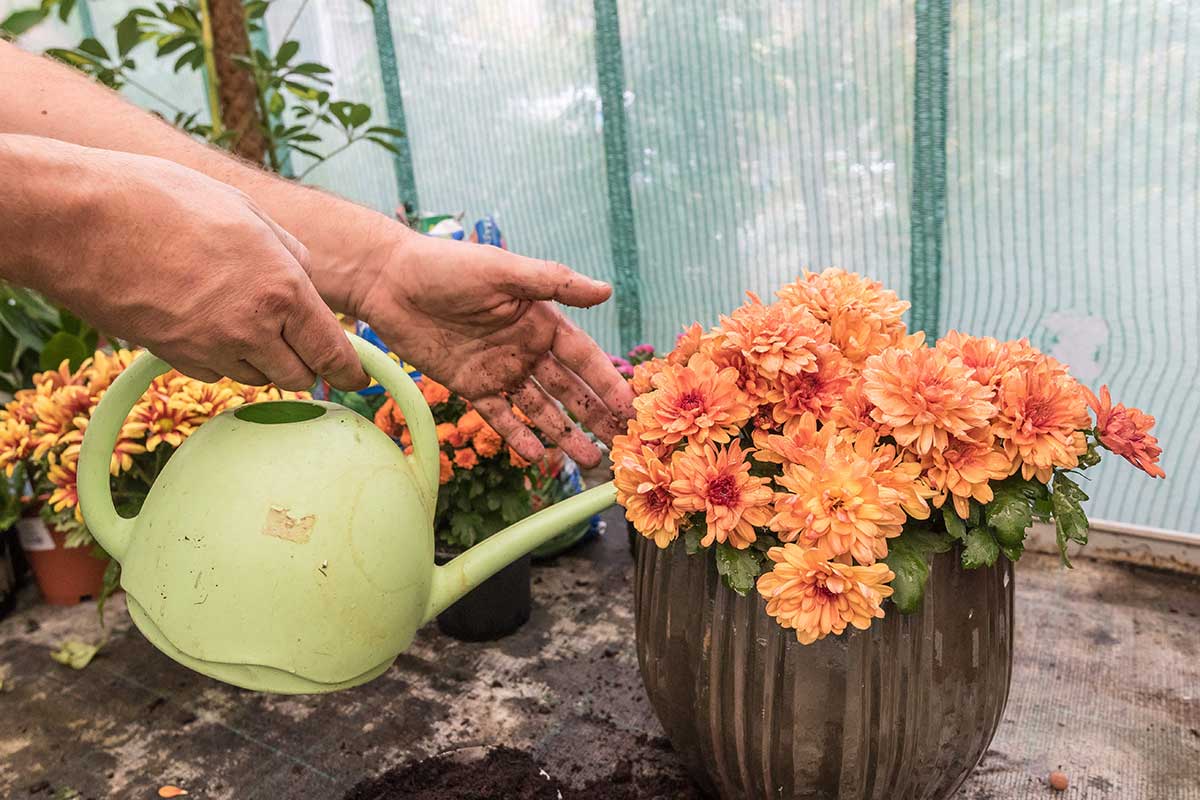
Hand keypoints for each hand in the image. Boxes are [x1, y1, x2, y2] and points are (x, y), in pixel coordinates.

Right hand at [38, 145, 366, 390]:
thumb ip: (289, 249)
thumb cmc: (162, 200)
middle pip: (298, 376)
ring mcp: (210, 348)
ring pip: (256, 376)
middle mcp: (252, 328)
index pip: (332, 351)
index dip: (350, 371)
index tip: (358, 380)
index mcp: (283, 289)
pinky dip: (219, 358)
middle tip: (296, 344)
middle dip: (302, 364)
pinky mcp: (174, 357)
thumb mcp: (244, 210)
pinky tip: (203, 322)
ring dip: (259, 360)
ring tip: (238, 318)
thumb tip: (310, 275)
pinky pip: (214, 371)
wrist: (81, 220)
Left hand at [356, 232, 634, 467]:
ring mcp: (499, 369)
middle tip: (620, 443)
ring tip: (588, 460)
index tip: (631, 408)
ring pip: (539, 409)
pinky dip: (517, 436)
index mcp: (540, 320)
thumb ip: (553, 283)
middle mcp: (525, 348)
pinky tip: (536, 456)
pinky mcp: (469, 385)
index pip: (584, 358)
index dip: (608, 383)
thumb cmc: (447, 266)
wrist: (387, 281)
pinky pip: (499, 416)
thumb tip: (606, 290)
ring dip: (564, 433)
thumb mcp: (503, 271)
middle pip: (568, 389)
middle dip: (595, 416)